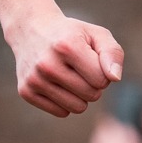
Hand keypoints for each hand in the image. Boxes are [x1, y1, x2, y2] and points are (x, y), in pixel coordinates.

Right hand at [6, 13, 123, 116]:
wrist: (31, 30)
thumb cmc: (72, 35)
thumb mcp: (97, 34)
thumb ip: (112, 54)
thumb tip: (114, 78)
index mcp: (67, 47)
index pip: (102, 80)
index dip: (103, 72)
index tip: (93, 60)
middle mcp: (47, 64)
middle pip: (91, 95)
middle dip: (93, 84)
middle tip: (81, 68)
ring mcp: (34, 79)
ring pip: (77, 108)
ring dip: (80, 95)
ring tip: (71, 76)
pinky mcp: (26, 92)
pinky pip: (61, 112)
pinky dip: (65, 101)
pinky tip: (57, 83)